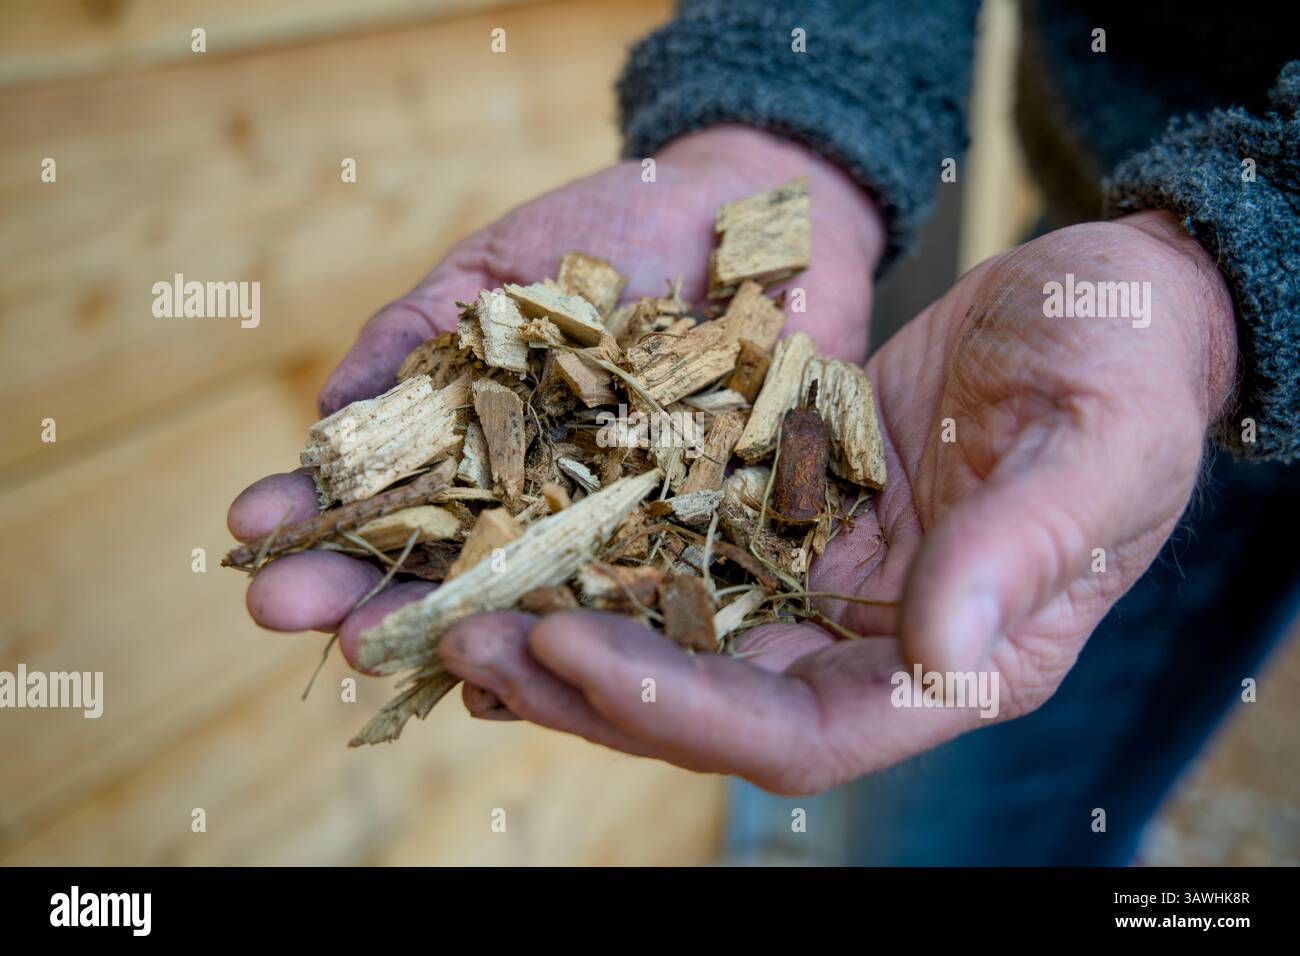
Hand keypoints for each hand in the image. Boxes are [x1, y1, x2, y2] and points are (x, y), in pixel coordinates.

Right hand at [227, 125, 884, 636]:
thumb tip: (325, 417)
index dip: (318, 512)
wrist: (753, 215)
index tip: (248, 526)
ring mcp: (618, 535)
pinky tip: (518, 668)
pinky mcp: (706, 547)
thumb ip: (416, 337)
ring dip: (445, 630)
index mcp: (479, 448)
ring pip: (530, 605)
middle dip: (357, 588)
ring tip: (369, 646)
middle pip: (443, 567)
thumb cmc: (613, 232)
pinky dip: (585, 642)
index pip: (387, 495)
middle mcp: (538, 509)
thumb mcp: (497, 272)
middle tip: (280, 609)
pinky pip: (644, 608)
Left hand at [438, 211, 1238, 792]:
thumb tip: (940, 655)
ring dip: (567, 624)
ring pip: (675, 637)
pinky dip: (599, 552)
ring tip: (455, 596)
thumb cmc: (1124, 369)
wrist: (1101, 303)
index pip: (798, 735)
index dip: (682, 711)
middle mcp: (872, 648)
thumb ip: (1024, 548)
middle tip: (467, 632)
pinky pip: (678, 552)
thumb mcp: (1096, 443)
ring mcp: (822, 587)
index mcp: (956, 666)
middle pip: (708, 705)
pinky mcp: (785, 518)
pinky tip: (518, 530)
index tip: (573, 649)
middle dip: (585, 682)